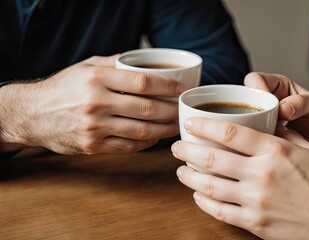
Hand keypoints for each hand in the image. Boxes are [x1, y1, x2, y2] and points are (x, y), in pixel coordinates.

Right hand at [0, 55, 186, 154]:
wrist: (32, 115)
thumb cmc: (62, 88)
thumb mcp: (85, 67)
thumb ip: (114, 63)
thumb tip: (143, 62)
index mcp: (97, 79)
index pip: (143, 82)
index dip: (167, 87)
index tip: (181, 90)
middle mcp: (97, 102)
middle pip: (147, 108)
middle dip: (171, 111)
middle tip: (182, 110)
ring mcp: (95, 127)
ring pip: (141, 131)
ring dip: (164, 130)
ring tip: (175, 126)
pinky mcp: (93, 146)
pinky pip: (128, 147)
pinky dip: (146, 144)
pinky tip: (155, 139)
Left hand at [172, 118, 308, 239]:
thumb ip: (284, 135)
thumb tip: (265, 123)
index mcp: (275, 151)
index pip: (230, 132)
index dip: (205, 125)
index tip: (191, 123)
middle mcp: (262, 174)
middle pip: (212, 158)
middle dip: (187, 150)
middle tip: (177, 146)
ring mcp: (257, 201)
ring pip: (209, 186)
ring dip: (189, 176)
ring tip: (181, 170)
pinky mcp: (256, 223)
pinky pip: (220, 212)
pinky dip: (203, 203)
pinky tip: (197, 195)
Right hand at [244, 72, 308, 156]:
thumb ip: (301, 103)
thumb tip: (283, 109)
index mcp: (274, 86)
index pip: (254, 80)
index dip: (254, 88)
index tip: (263, 102)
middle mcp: (262, 101)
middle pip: (241, 100)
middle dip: (244, 112)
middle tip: (258, 124)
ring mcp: (258, 119)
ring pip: (242, 120)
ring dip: (247, 129)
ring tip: (262, 137)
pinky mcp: (259, 137)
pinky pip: (249, 137)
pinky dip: (252, 142)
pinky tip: (260, 148)